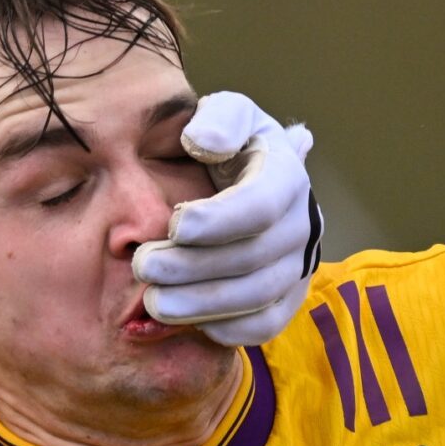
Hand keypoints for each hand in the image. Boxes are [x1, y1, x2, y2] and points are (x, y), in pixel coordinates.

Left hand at [132, 92, 322, 346]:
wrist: (240, 178)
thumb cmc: (222, 145)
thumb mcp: (224, 116)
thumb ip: (218, 121)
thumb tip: (204, 143)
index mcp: (286, 175)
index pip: (261, 206)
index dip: (218, 220)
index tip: (174, 224)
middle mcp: (301, 222)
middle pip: (254, 257)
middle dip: (193, 266)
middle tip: (143, 266)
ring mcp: (297, 263)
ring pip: (257, 296)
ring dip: (201, 304)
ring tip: (153, 301)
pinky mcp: (285, 296)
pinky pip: (264, 324)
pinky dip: (226, 329)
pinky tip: (185, 320)